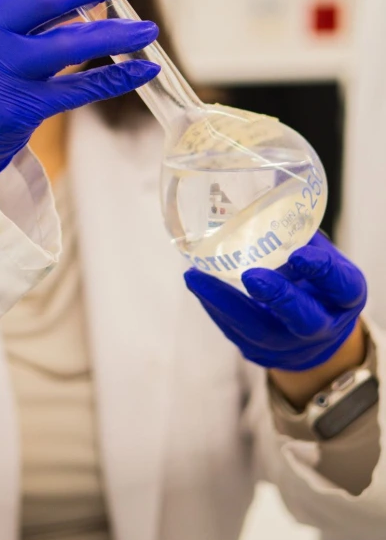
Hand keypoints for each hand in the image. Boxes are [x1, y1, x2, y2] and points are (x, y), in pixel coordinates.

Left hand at [184, 231, 366, 371]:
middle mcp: (322, 326)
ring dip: (225, 302)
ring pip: (259, 330)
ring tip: (196, 276)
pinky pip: (236, 332)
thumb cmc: (316, 283)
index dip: (322, 271)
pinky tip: (197, 284)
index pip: (340, 286)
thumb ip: (300, 233)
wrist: (316, 334)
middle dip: (278, 297)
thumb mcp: (322, 257)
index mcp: (344, 298)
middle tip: (252, 276)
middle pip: (303, 318)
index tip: (299, 254)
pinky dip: (215, 306)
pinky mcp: (261, 352)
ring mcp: (290, 345)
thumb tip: (268, 187)